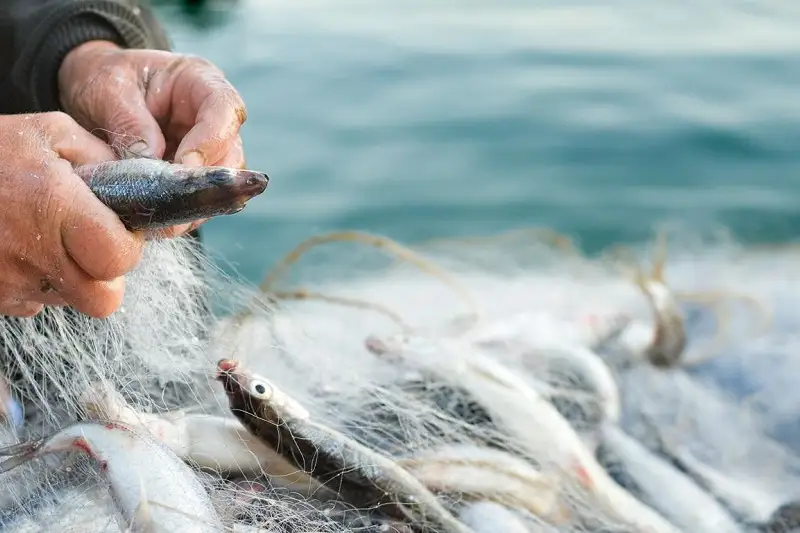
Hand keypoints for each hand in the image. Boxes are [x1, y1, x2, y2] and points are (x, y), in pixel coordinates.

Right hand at [0, 112, 143, 317]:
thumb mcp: (48, 133)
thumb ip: (102, 157)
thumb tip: (139, 181)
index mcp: (54, 207)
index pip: (119, 258)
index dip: (128, 246)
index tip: (119, 228)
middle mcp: (33, 254)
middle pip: (103, 300)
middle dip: (107, 276)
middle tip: (92, 245)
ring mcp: (8, 283)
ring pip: (69, 302)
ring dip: (71, 278)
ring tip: (47, 239)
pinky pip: (32, 303)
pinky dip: (36, 283)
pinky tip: (19, 249)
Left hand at [58, 41, 247, 237]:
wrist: (90, 88)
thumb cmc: (102, 76)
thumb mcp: (108, 89)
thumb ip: (130, 123)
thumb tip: (150, 164)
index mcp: (199, 81)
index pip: (225, 109)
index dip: (211, 141)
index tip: (185, 167)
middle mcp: (211, 116)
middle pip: (231, 153)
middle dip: (207, 182)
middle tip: (176, 206)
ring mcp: (206, 146)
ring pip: (220, 182)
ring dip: (196, 203)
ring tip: (166, 221)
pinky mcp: (192, 173)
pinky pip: (198, 196)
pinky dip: (181, 212)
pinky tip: (160, 223)